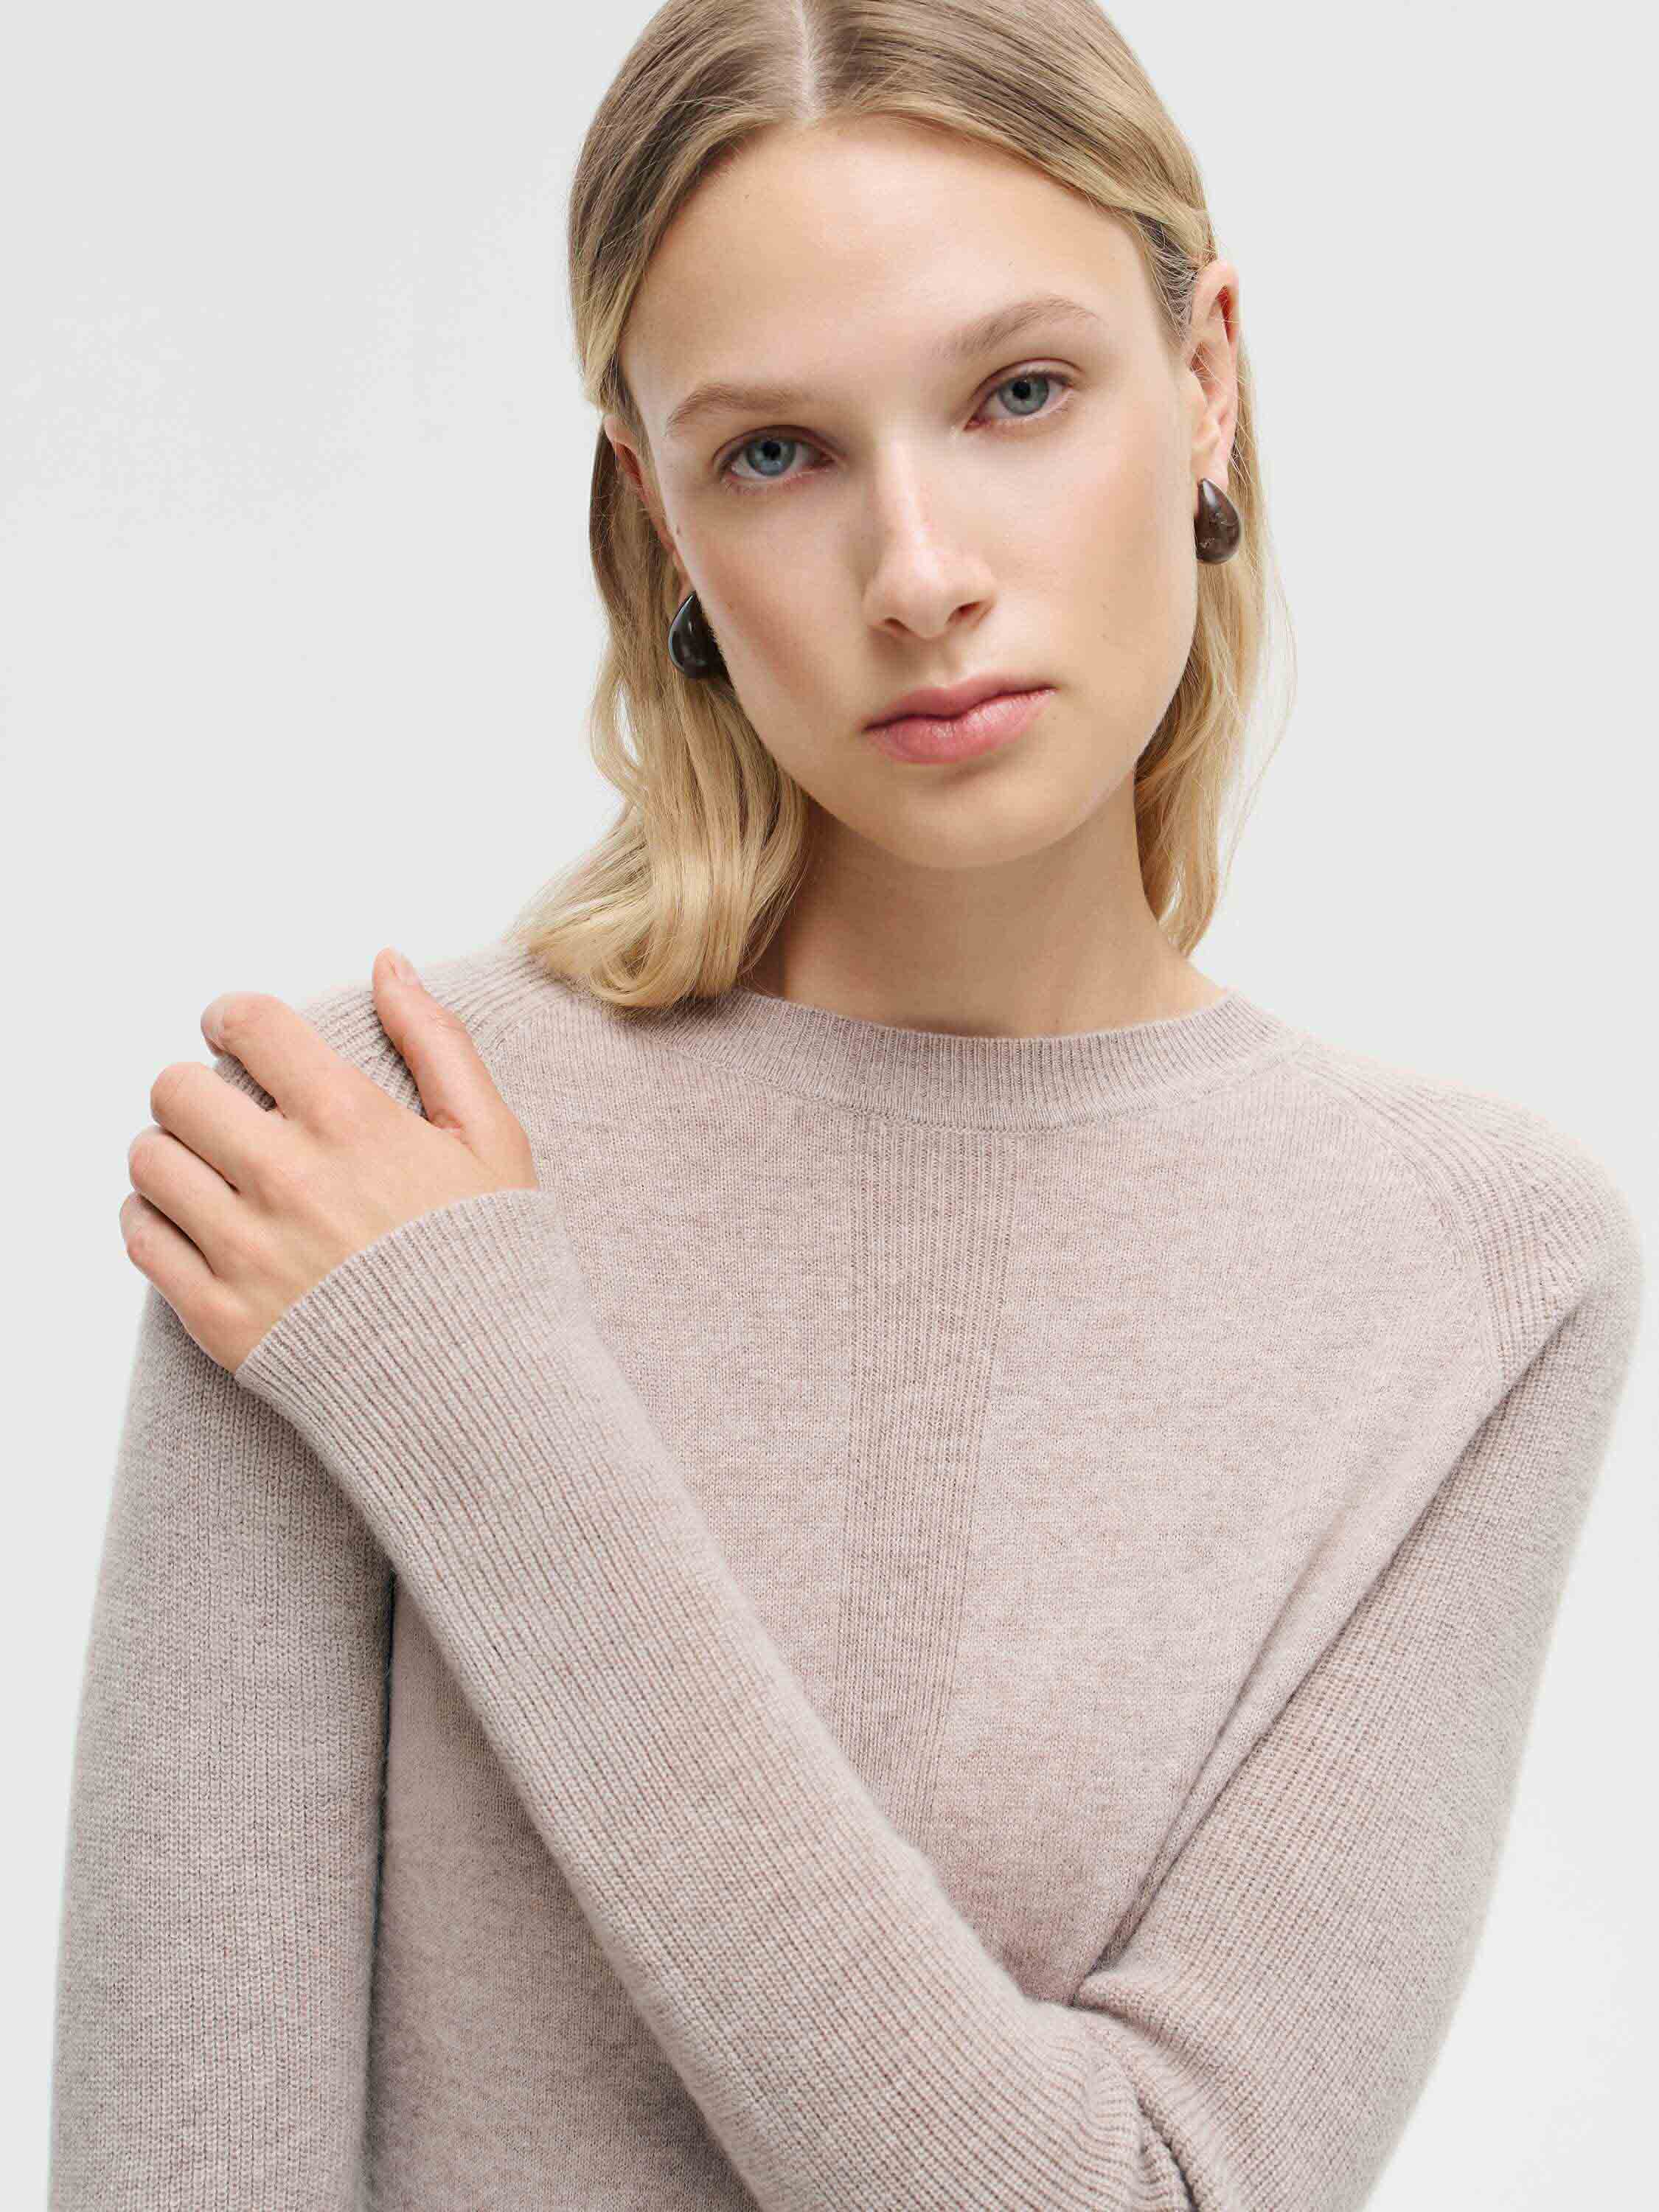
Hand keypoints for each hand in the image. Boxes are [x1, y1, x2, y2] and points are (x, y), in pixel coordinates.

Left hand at [120, 947, 537, 1374]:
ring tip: (212, 1172)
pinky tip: (201, 1226)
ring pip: (149, 1161)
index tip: (236, 1031)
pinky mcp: (218, 1315)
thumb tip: (391, 966)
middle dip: (196, 1088)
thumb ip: (438, 1042)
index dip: (232, 1016)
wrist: (481, 1390)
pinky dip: (157, 1223)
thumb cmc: (493, 1263)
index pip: (249, 1025)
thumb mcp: (493, 1138)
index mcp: (351, 1123)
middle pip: (176, 1090)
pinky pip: (142, 1240)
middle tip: (224, 1110)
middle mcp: (287, 1177)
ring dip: (173, 1154)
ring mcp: (245, 1250)